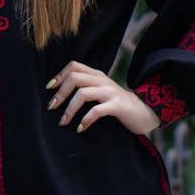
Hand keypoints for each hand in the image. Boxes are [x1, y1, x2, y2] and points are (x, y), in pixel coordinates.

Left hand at [45, 61, 160, 135]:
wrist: (145, 112)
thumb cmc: (118, 105)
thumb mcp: (102, 92)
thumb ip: (87, 88)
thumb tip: (60, 94)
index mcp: (97, 75)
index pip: (74, 66)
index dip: (59, 76)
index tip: (49, 89)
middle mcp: (102, 80)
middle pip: (75, 78)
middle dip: (60, 93)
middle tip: (52, 108)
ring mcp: (110, 92)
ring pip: (83, 93)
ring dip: (69, 109)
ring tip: (63, 121)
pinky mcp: (118, 106)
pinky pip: (97, 110)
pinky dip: (86, 119)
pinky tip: (80, 128)